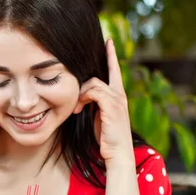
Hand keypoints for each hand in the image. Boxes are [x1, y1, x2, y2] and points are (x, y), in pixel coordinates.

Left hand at [73, 39, 133, 166]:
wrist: (117, 153)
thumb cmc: (106, 137)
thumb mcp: (98, 117)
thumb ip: (93, 103)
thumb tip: (80, 96)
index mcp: (118, 95)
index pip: (115, 70)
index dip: (111, 55)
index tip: (109, 41)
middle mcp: (120, 94)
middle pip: (98, 75)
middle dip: (83, 83)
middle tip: (75, 102)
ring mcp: (118, 99)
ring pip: (93, 83)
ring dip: (80, 95)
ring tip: (76, 109)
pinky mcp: (112, 106)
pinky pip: (94, 91)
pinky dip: (83, 98)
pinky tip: (78, 109)